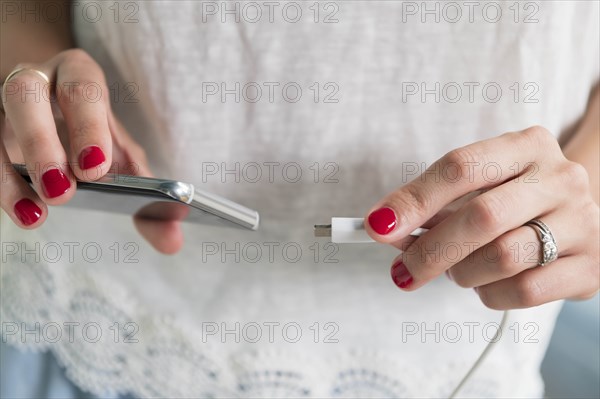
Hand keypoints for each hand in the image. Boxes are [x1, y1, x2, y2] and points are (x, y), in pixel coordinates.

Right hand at [1, 49, 182, 253]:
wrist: (54, 116)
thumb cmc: (94, 137)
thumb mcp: (124, 160)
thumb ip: (148, 195)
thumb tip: (172, 240)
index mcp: (79, 77)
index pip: (83, 88)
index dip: (89, 126)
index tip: (96, 169)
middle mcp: (37, 81)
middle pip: (27, 94)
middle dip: (42, 142)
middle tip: (63, 192)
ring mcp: (4, 105)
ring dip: (10, 173)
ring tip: (37, 214)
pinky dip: (0, 183)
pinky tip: (22, 213)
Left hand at [365, 126, 598, 308]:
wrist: (572, 216)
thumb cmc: (510, 200)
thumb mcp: (475, 188)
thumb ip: (431, 205)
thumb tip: (384, 227)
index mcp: (527, 146)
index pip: (460, 167)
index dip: (414, 199)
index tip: (378, 226)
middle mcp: (560, 178)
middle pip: (481, 216)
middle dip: (430, 250)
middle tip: (404, 271)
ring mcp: (582, 222)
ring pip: (502, 257)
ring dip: (462, 273)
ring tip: (457, 270)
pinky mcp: (591, 267)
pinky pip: (524, 291)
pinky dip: (490, 294)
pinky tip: (488, 283)